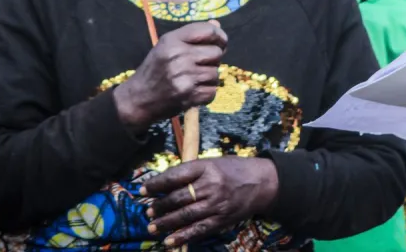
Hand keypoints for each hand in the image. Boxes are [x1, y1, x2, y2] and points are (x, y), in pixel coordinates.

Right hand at [114, 22, 226, 131]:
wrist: (138, 99)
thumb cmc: (155, 70)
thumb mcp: (167, 46)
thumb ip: (192, 35)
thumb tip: (217, 25)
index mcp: (172, 40)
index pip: (208, 31)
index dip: (220, 36)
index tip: (221, 43)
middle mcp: (178, 56)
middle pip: (216, 52)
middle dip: (213, 59)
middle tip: (200, 65)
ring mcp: (184, 77)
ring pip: (216, 73)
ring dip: (209, 78)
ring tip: (194, 79)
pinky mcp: (188, 96)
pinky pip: (212, 91)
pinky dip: (206, 93)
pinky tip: (193, 91)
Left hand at [142, 157, 278, 246]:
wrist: (262, 182)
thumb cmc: (234, 170)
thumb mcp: (213, 163)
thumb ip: (192, 173)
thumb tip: (164, 185)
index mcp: (206, 167)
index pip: (176, 175)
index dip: (157, 184)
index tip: (143, 190)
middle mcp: (211, 185)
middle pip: (179, 197)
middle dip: (160, 206)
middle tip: (148, 211)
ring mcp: (217, 204)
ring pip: (186, 215)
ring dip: (167, 223)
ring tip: (152, 227)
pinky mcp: (222, 219)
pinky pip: (199, 230)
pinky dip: (183, 237)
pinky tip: (169, 242)